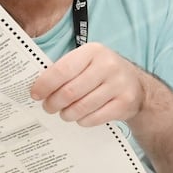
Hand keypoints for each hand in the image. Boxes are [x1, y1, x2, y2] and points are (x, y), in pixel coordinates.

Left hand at [30, 43, 146, 126]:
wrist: (138, 86)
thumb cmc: (103, 74)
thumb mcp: (87, 63)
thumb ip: (65, 70)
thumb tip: (38, 88)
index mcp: (93, 51)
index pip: (62, 70)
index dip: (44, 85)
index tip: (35, 94)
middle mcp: (108, 65)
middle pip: (70, 92)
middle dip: (54, 103)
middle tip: (49, 107)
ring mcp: (119, 85)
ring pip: (81, 107)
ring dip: (67, 114)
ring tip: (64, 113)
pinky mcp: (125, 103)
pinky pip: (94, 118)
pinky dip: (83, 121)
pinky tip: (81, 117)